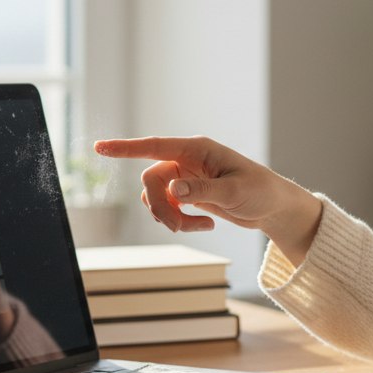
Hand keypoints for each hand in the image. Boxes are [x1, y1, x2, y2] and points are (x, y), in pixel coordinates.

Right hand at [95, 136, 322, 262]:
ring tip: (199, 227)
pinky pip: (167, 208)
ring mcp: (185, 176)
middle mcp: (187, 159)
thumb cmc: (260, 191)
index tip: (100, 147)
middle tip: (177, 226)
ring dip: (170, 217)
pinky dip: (179, 221)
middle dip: (160, 208)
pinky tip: (204, 226)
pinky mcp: (187, 193)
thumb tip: (172, 190)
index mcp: (197, 149)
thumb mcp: (234, 193)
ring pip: (156, 197)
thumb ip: (202, 192)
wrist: (273, 207)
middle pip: (151, 180)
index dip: (125, 148)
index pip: (154, 146)